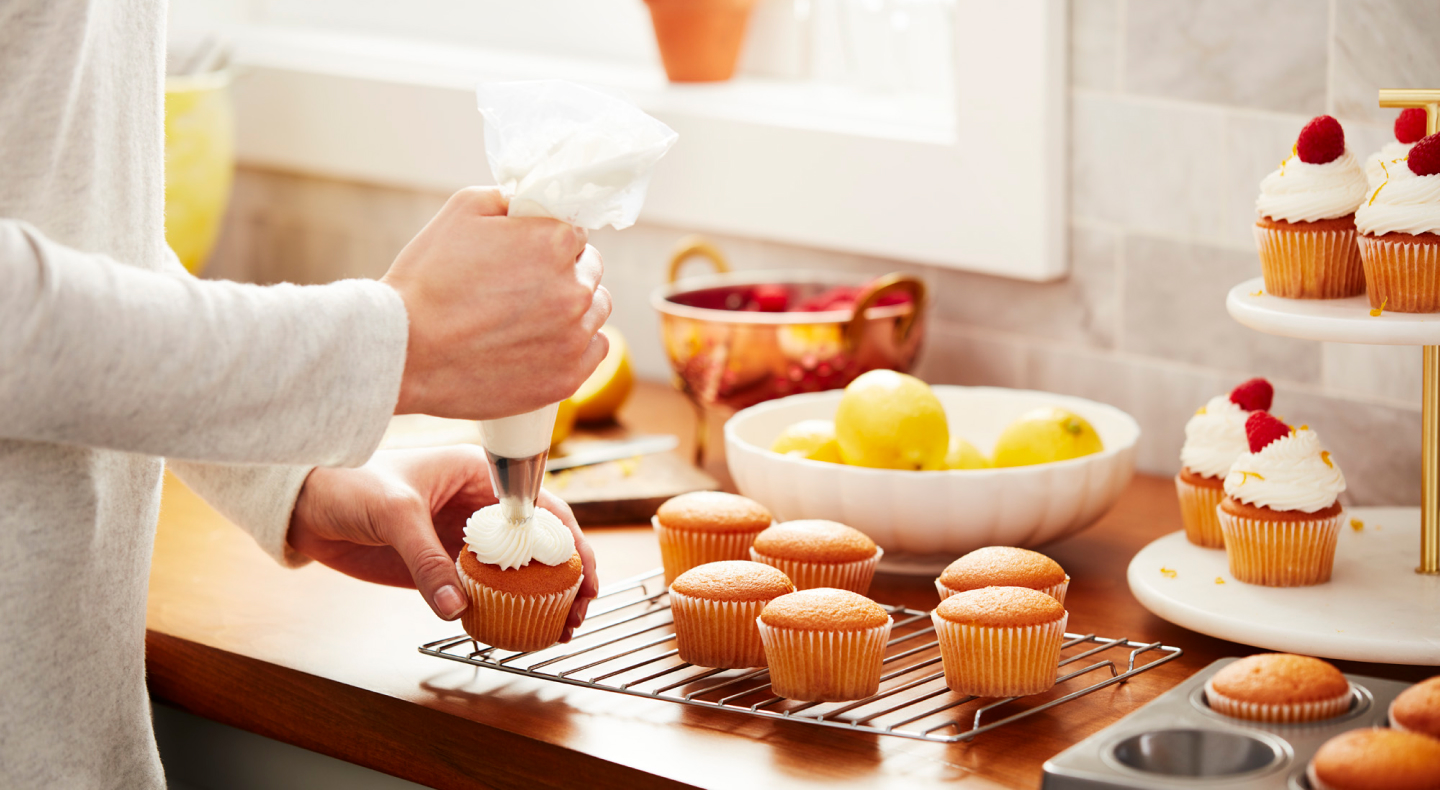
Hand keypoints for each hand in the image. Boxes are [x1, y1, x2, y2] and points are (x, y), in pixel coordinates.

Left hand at [287, 446, 598, 639]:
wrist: (302, 506)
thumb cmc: (347, 483)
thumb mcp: (393, 514)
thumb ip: (425, 558)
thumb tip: (455, 605)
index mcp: (478, 474)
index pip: (540, 507)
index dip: (571, 542)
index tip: (584, 575)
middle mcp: (479, 504)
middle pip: (538, 542)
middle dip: (566, 577)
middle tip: (579, 612)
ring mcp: (462, 537)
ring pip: (517, 570)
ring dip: (542, 598)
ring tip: (560, 629)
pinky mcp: (442, 565)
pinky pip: (483, 590)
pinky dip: (505, 610)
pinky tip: (518, 631)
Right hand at [381, 187, 612, 419]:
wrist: (404, 350)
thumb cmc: (427, 278)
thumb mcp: (463, 210)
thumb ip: (511, 199)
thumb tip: (535, 205)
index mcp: (555, 243)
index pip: (575, 234)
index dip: (549, 242)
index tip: (526, 256)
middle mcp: (575, 289)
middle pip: (589, 271)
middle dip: (565, 272)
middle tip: (525, 287)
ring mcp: (573, 337)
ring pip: (596, 311)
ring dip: (575, 308)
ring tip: (533, 316)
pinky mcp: (566, 377)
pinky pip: (596, 350)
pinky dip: (578, 344)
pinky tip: (549, 342)